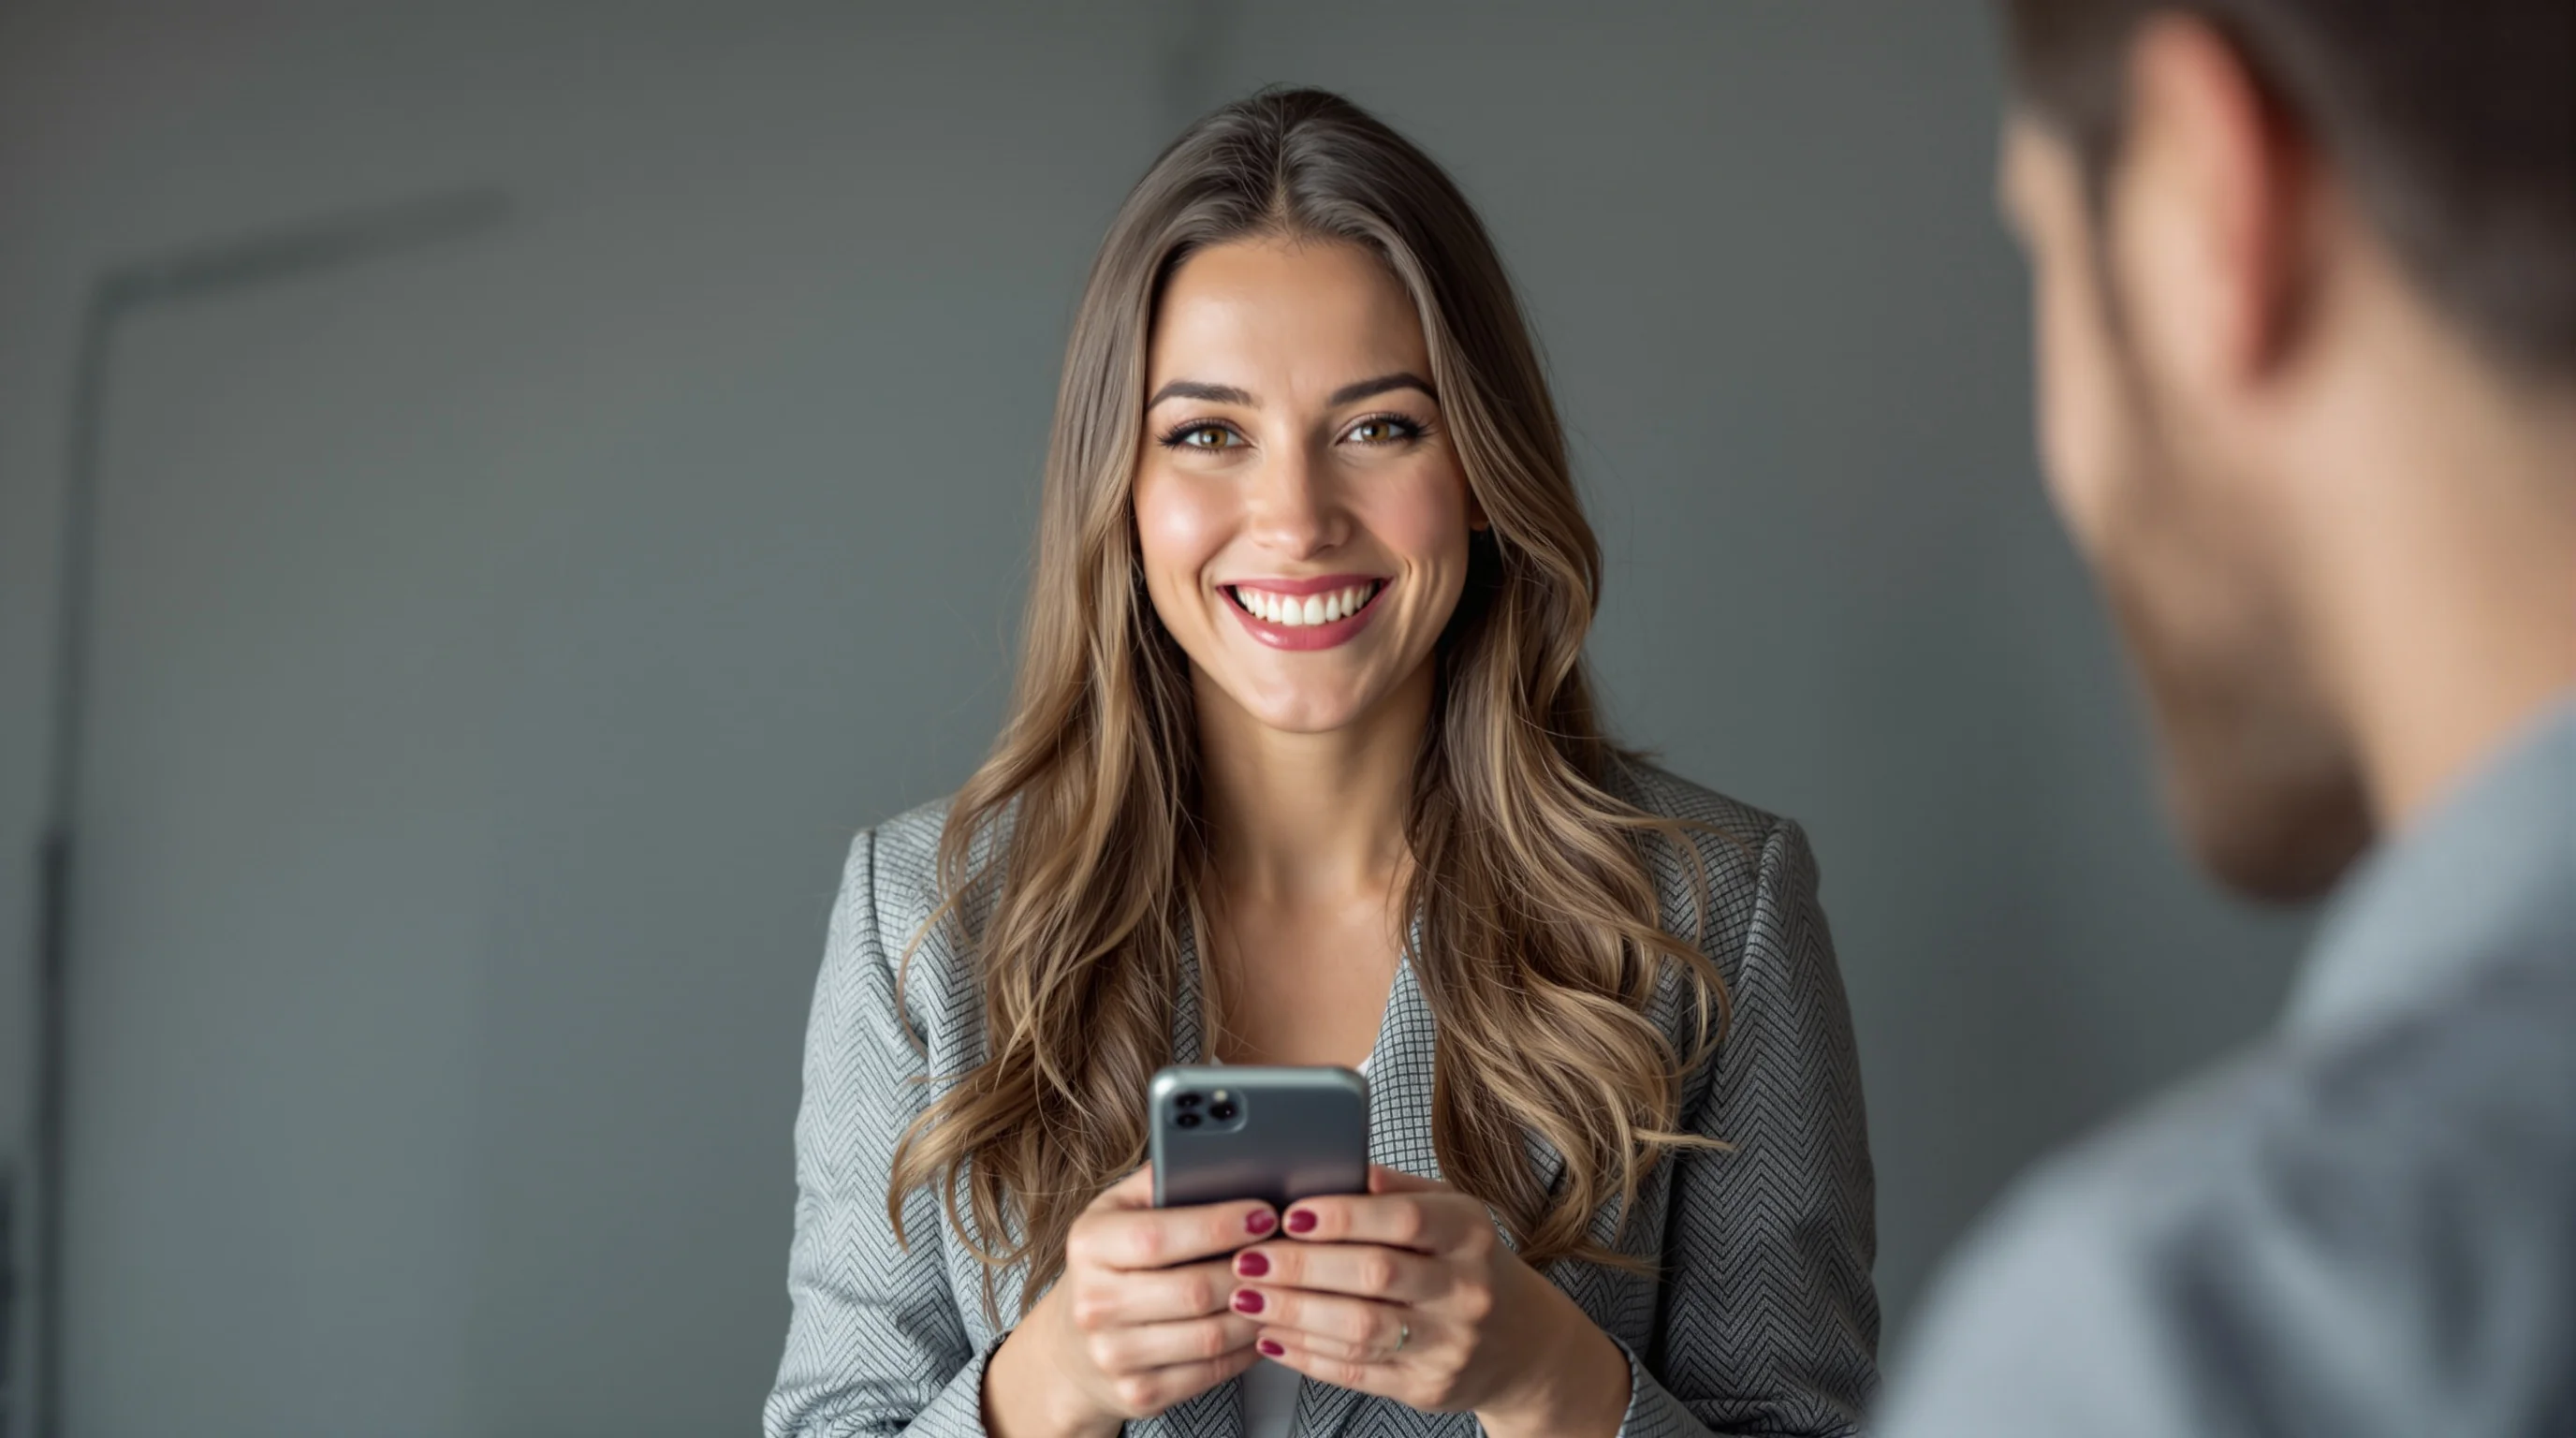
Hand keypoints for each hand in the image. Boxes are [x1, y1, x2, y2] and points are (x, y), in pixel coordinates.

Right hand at [982, 1165, 1273, 1437]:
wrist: (1071, 1348)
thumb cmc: (1110, 1264)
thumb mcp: (1118, 1212)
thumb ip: (1161, 1181)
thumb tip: (1217, 1149)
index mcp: (1088, 1244)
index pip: (1158, 1236)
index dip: (1218, 1225)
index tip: (1265, 1214)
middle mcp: (1093, 1303)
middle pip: (1194, 1290)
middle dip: (1252, 1269)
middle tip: (1290, 1250)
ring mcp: (1114, 1355)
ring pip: (1211, 1336)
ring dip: (1260, 1310)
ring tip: (1285, 1285)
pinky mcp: (1139, 1394)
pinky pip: (1212, 1372)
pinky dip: (1249, 1348)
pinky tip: (1264, 1323)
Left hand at [1225, 1166, 1631, 1437]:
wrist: (1524, 1347)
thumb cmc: (1469, 1264)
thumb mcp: (1453, 1215)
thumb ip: (1399, 1191)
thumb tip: (1342, 1164)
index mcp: (1469, 1233)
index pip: (1404, 1219)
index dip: (1343, 1216)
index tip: (1288, 1214)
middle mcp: (1466, 1288)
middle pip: (1375, 1275)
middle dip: (1302, 1267)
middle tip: (1249, 1259)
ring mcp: (1448, 1344)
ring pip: (1360, 1330)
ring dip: (1295, 1314)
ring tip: (1247, 1297)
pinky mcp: (1426, 1387)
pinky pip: (1358, 1372)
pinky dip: (1307, 1355)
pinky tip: (1272, 1337)